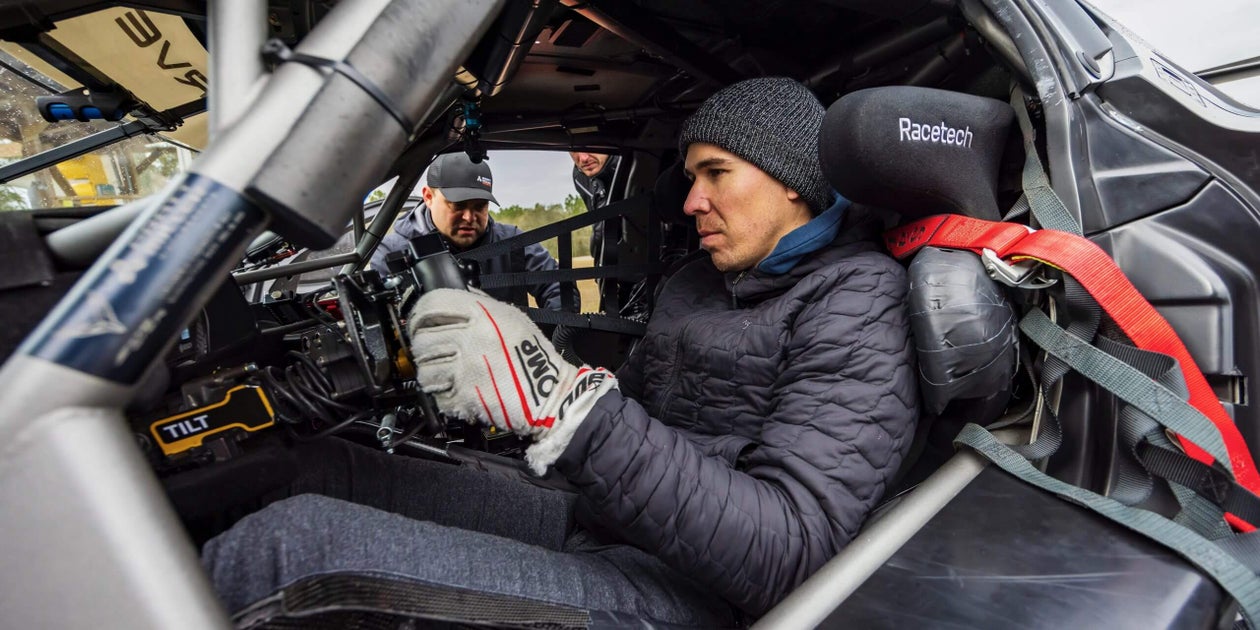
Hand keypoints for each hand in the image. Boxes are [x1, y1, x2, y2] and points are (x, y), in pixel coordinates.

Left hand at [407, 289, 616, 471]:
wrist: (549, 395)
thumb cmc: (533, 358)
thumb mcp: (512, 318)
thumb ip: (483, 305)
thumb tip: (460, 295)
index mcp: (483, 314)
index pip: (433, 304)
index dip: (419, 315)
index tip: (419, 324)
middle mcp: (472, 337)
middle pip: (423, 338)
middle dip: (423, 347)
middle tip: (432, 353)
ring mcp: (466, 368)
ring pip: (424, 369)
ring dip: (430, 373)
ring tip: (444, 375)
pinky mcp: (465, 395)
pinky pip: (436, 394)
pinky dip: (441, 395)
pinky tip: (455, 390)